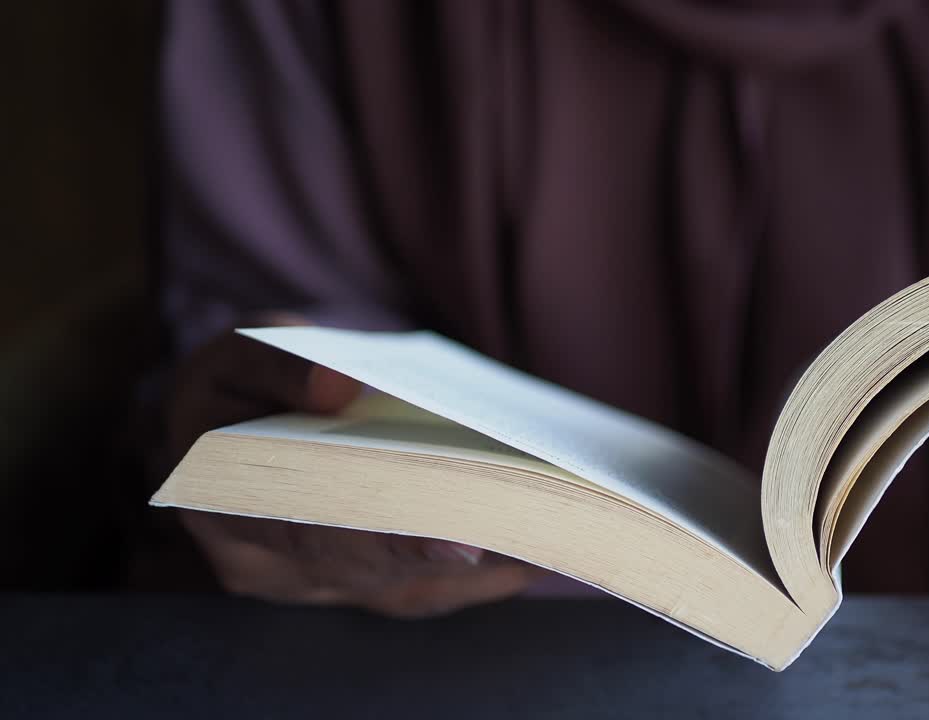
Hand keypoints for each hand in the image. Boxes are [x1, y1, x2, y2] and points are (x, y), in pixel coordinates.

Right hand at [167, 320, 543, 615]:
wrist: (217, 428)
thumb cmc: (235, 383)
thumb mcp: (242, 351)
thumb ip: (280, 366)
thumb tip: (335, 385)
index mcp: (220, 499)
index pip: (304, 530)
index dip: (383, 538)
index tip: (457, 540)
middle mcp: (262, 563)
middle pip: (364, 568)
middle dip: (451, 556)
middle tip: (523, 537)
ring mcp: (307, 585)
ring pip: (396, 588)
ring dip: (473, 571)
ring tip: (543, 540)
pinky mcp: (349, 586)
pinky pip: (415, 595)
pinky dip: (475, 583)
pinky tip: (530, 559)